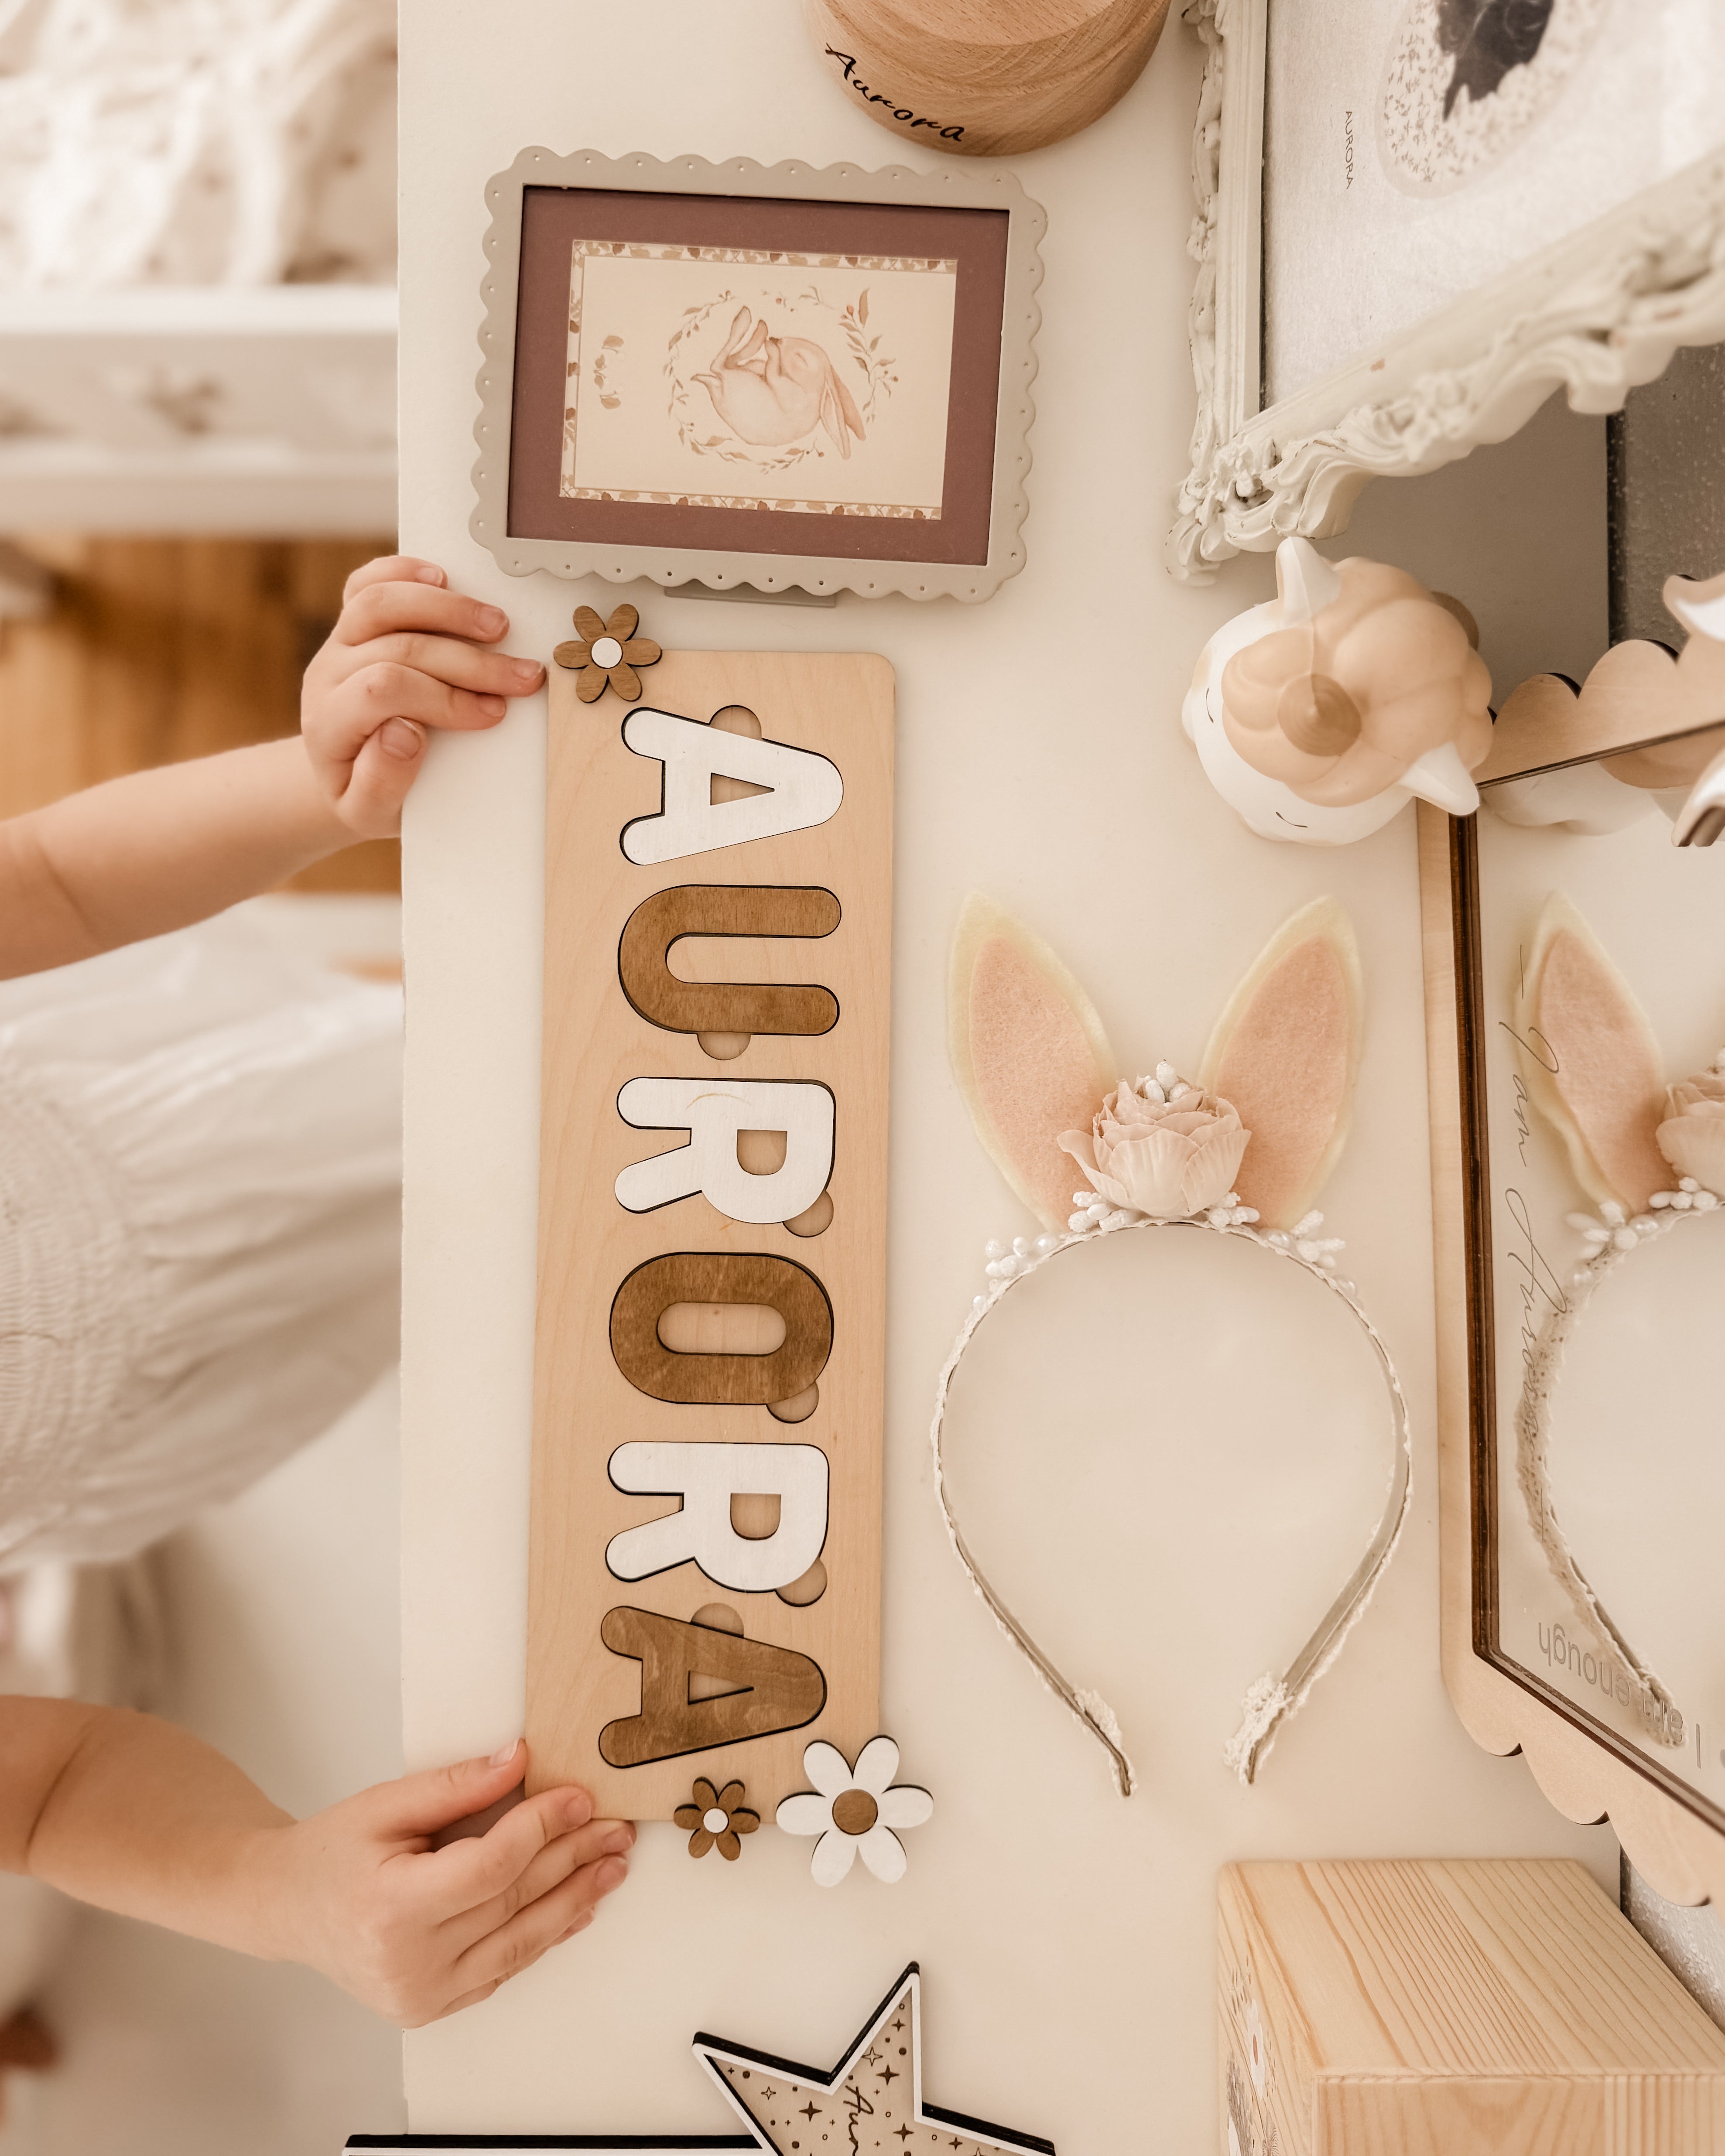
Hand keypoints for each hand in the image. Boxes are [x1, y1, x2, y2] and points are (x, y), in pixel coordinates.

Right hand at [254, 1741, 632, 2024]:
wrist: (285, 1909)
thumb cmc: (332, 1852)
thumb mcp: (384, 1804)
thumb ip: (455, 1785)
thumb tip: (520, 1759)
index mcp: (391, 1909)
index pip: (490, 1867)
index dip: (542, 1827)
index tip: (580, 1797)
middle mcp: (408, 1964)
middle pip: (512, 1902)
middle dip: (573, 1859)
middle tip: (616, 1828)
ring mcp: (422, 1995)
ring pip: (519, 1944)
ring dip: (574, 1902)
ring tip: (612, 1866)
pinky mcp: (432, 2006)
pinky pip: (502, 1969)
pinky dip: (543, 1937)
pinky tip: (577, 1908)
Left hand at [300, 557, 544, 838]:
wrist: (341, 772)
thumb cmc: (367, 792)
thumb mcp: (369, 812)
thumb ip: (382, 783)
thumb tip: (405, 732)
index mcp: (330, 724)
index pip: (385, 692)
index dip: (444, 698)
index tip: (493, 714)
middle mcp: (328, 675)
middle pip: (397, 647)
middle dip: (469, 662)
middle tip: (522, 676)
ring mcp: (338, 642)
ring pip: (380, 603)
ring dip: (447, 608)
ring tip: (499, 624)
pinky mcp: (352, 622)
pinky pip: (367, 582)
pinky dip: (404, 571)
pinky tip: (444, 576)